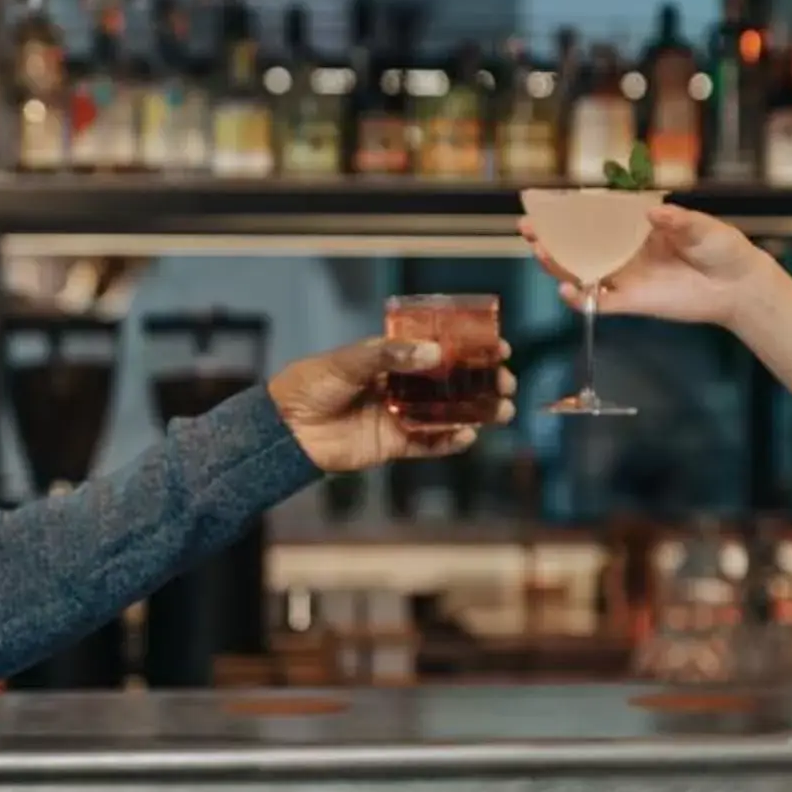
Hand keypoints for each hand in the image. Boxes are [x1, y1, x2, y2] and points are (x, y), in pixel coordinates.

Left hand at [269, 335, 514, 474]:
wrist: (285, 428)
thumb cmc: (311, 384)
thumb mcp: (348, 361)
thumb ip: (390, 356)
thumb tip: (434, 355)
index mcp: (393, 358)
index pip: (440, 350)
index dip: (470, 349)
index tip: (497, 346)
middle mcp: (402, 386)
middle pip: (453, 383)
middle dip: (483, 382)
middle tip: (506, 380)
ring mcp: (401, 416)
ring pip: (449, 414)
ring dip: (477, 412)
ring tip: (502, 410)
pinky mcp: (394, 445)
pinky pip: (430, 444)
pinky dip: (450, 442)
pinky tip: (468, 436)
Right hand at [522, 202, 774, 327]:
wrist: (738, 286)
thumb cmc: (722, 248)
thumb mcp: (703, 227)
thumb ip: (678, 220)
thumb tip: (651, 213)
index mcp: (636, 226)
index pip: (596, 216)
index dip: (569, 210)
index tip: (544, 203)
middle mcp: (625, 250)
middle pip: (579, 244)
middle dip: (551, 236)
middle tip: (526, 228)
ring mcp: (626, 277)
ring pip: (582, 271)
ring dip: (558, 264)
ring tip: (539, 252)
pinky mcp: (633, 302)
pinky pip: (599, 303)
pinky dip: (580, 299)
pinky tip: (566, 288)